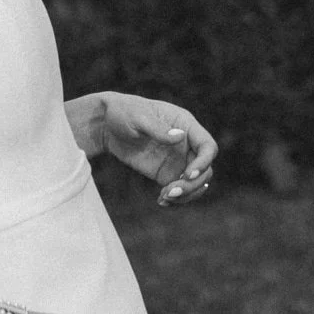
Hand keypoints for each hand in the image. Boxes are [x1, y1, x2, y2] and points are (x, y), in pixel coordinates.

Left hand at [91, 92, 216, 206]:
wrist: (106, 125)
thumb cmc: (123, 112)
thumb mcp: (138, 117)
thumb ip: (158, 128)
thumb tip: (180, 136)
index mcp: (186, 125)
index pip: (208, 147)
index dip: (203, 163)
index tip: (187, 175)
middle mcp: (186, 144)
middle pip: (205, 170)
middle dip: (193, 185)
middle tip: (170, 191)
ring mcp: (177, 160)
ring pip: (195, 183)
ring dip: (185, 195)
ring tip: (164, 197)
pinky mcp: (165, 173)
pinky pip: (178, 189)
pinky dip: (174, 199)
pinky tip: (161, 202)